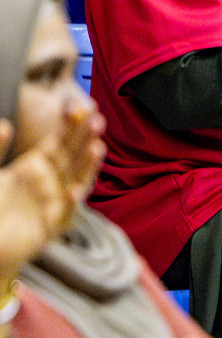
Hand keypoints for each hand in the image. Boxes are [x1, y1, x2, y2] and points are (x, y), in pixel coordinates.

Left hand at [0, 105, 105, 273]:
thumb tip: (6, 123)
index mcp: (35, 168)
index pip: (59, 143)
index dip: (70, 127)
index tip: (80, 108)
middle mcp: (50, 184)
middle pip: (73, 158)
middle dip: (85, 140)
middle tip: (96, 120)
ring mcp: (53, 205)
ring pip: (77, 182)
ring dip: (88, 167)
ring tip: (96, 148)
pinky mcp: (49, 229)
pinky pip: (63, 216)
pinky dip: (70, 206)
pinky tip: (73, 192)